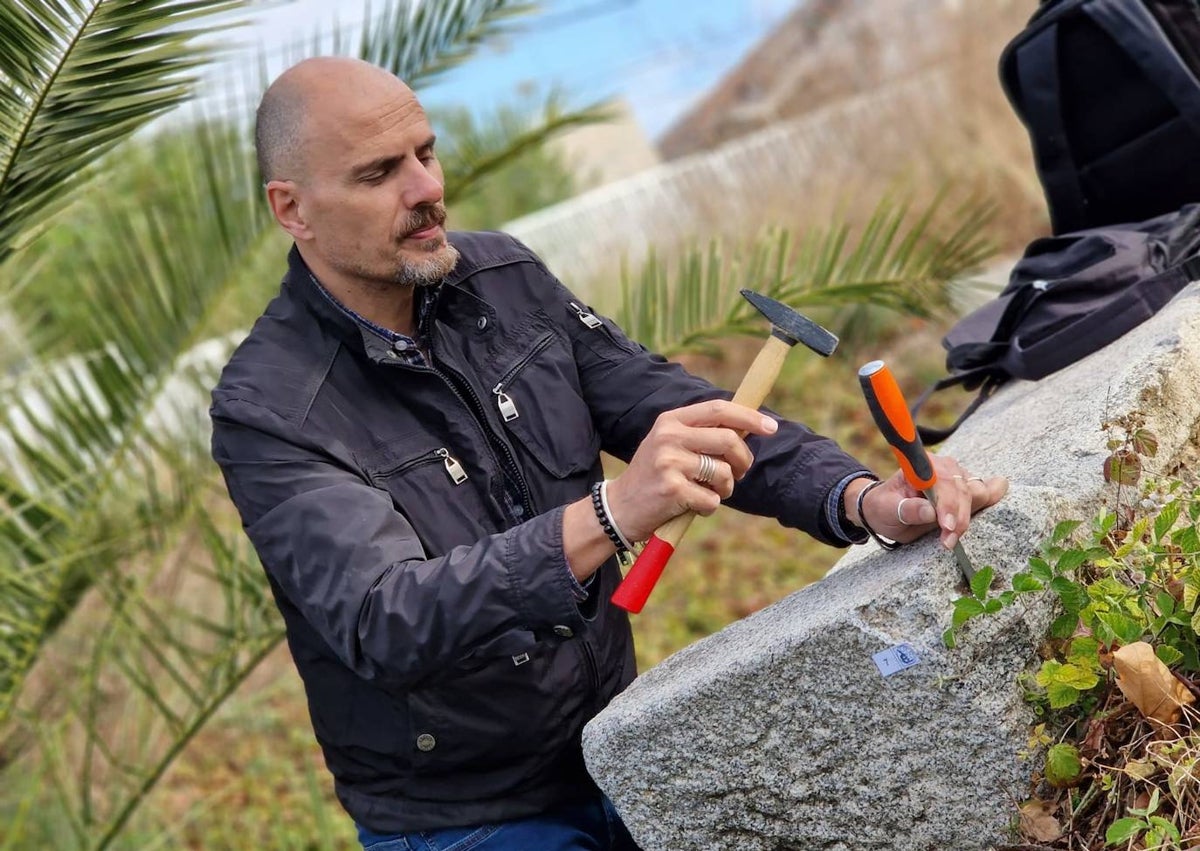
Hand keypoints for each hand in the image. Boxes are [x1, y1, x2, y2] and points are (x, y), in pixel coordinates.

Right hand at [605, 399, 778, 542]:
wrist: (620, 507)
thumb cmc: (655, 476)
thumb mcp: (670, 445)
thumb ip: (702, 434)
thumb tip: (747, 429)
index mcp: (671, 421)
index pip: (718, 409)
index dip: (749, 417)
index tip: (771, 427)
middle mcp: (669, 436)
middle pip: (729, 440)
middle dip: (743, 461)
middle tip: (738, 474)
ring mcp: (670, 462)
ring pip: (724, 472)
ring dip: (726, 488)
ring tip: (709, 492)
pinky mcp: (672, 489)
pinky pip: (713, 499)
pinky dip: (709, 506)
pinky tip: (692, 506)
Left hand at [847, 457, 1007, 549]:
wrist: (889, 510)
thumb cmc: (885, 507)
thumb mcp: (886, 511)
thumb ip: (906, 510)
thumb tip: (929, 512)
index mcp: (921, 466)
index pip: (942, 481)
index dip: (947, 503)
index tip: (946, 525)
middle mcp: (944, 467)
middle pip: (964, 489)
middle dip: (958, 518)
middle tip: (947, 541)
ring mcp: (958, 477)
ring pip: (979, 493)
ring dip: (967, 518)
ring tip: (950, 538)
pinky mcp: (968, 489)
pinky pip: (987, 494)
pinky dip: (986, 504)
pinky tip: (986, 506)